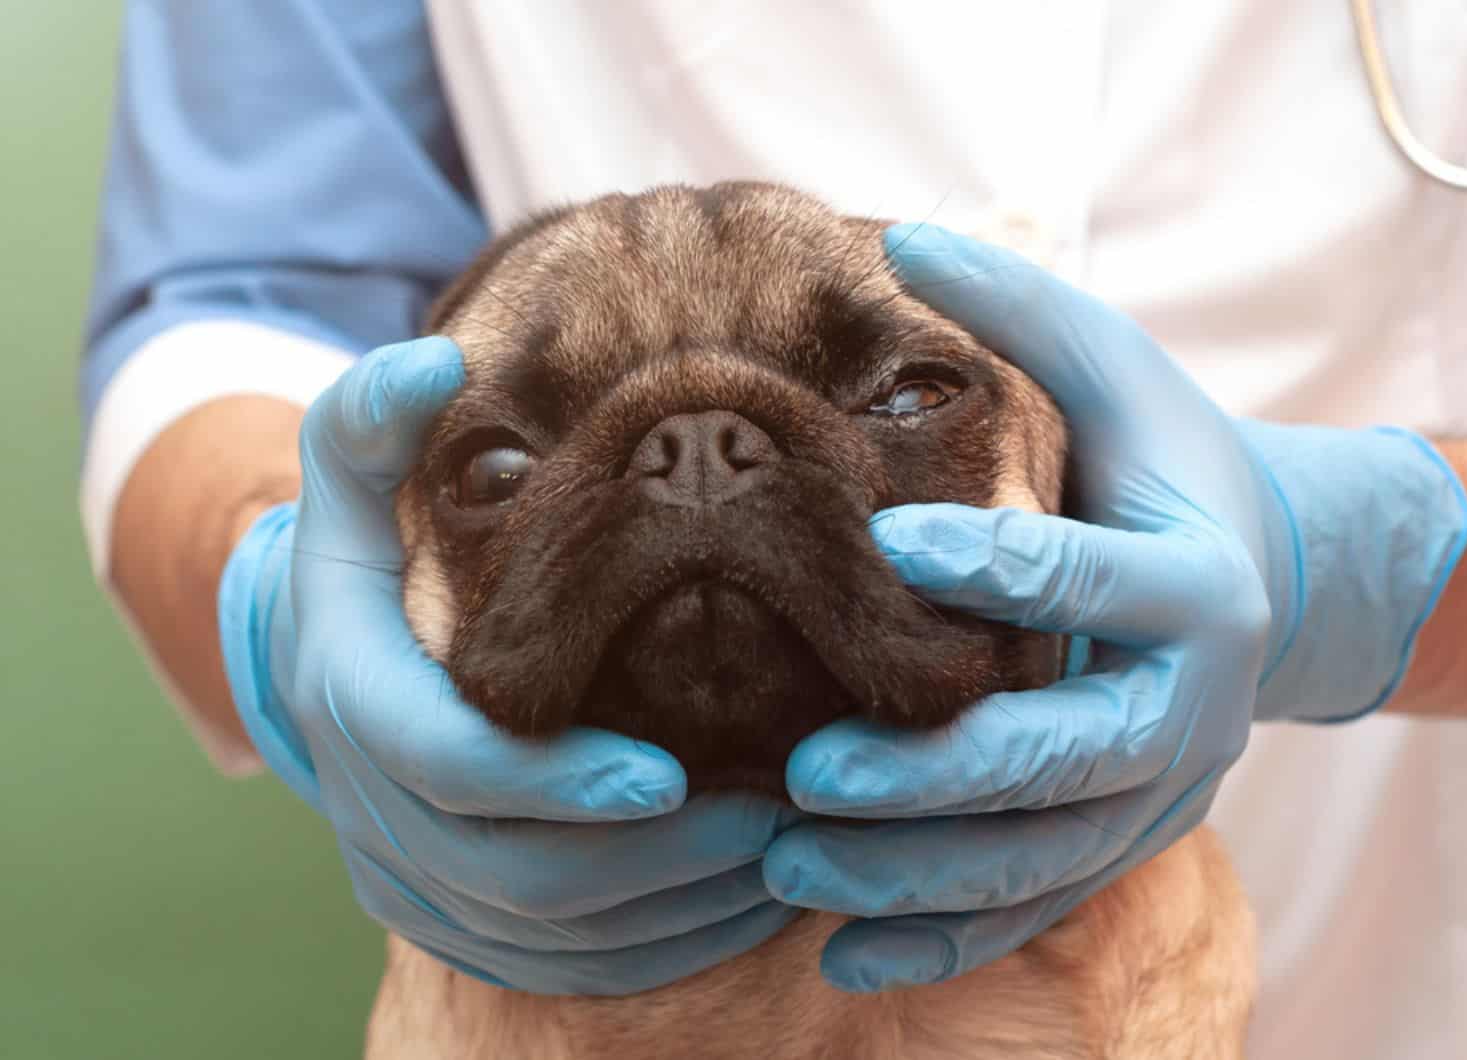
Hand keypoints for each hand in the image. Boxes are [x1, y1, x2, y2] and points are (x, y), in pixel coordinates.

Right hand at [218, 337, 796, 994]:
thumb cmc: (358, 565)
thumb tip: (433, 365)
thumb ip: (371, 421)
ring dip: (672, 911)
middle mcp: (379, 815)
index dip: (557, 783)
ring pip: (552, 937)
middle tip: (766, 817)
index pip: (455, 772)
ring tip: (776, 854)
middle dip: (649, 860)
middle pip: (517, 875)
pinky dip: (658, 951)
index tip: (667, 773)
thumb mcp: (344, 484)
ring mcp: (417, 884)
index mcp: (358, 708)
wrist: (316, 670)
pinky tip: (742, 907)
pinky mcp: (459, 923)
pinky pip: (566, 970)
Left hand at [765, 224, 1466, 991]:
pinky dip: (944, 939)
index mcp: (1197, 585)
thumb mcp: (1120, 376)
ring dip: (917, 876)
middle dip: (937, 774)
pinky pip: (1036, 906)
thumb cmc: (1168, 464)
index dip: (1000, 569)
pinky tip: (839, 953)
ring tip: (789, 870)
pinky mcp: (1126, 843)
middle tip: (806, 772)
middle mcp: (1191, 709)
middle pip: (1064, 759)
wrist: (1268, 577)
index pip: (1093, 583)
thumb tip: (903, 233)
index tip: (888, 548)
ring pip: (1040, 859)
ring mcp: (1160, 793)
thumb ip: (1025, 310)